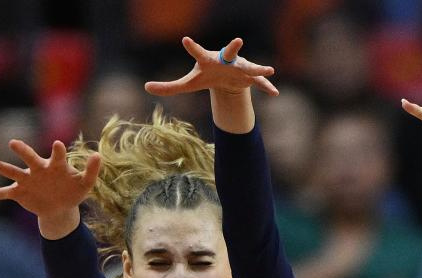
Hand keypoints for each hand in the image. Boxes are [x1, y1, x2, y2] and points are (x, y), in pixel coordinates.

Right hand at [0, 140, 99, 237]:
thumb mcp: (85, 184)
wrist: (60, 208)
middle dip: (23, 151)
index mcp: (55, 166)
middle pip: (29, 158)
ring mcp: (27, 180)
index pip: (57, 156)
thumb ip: (91, 171)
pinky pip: (3, 192)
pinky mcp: (19, 192)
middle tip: (13, 143)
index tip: (58, 144)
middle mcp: (38, 169)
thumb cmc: (73, 191)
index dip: (58, 151)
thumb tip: (98, 155)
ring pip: (11, 172)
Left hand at [145, 36, 277, 97]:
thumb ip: (168, 86)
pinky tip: (275, 93)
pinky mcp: (249, 78)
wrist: (226, 79)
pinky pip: (259, 83)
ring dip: (258, 69)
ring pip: (249, 67)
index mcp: (208, 60)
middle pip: (229, 52)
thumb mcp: (187, 84)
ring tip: (269, 69)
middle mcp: (225, 61)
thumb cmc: (206, 76)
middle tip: (238, 41)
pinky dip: (266, 87)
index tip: (184, 39)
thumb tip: (146, 87)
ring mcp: (239, 68)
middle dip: (233, 47)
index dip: (191, 47)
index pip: (197, 52)